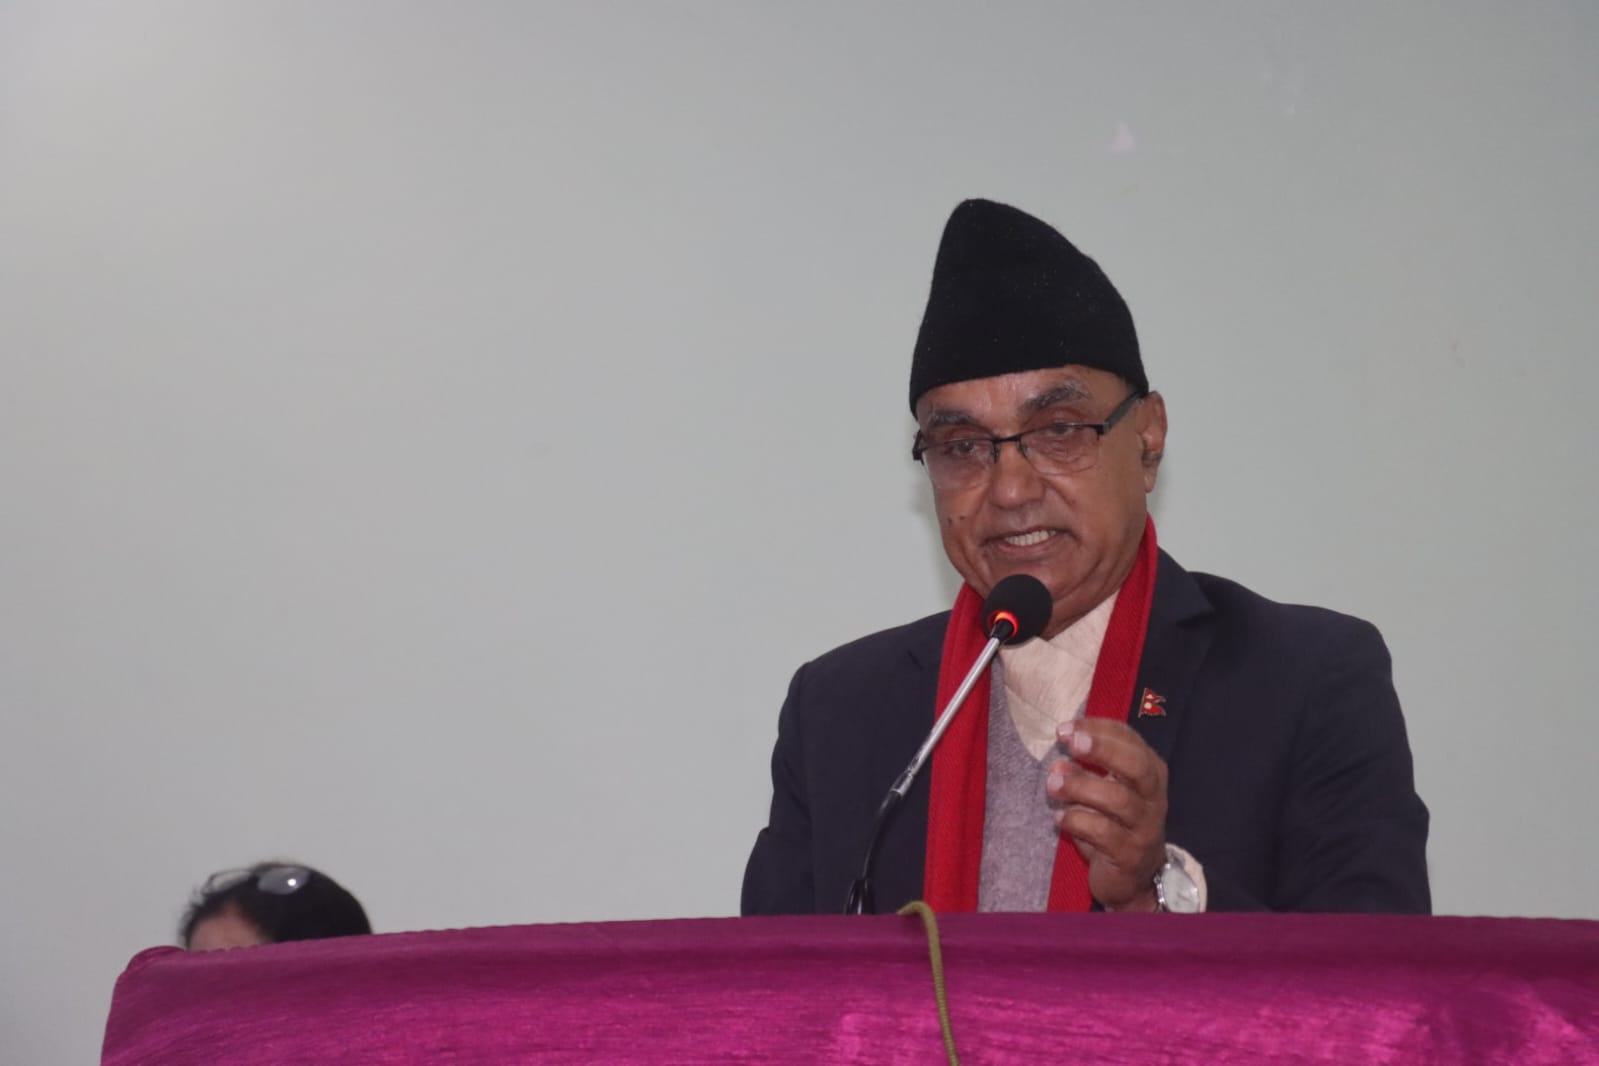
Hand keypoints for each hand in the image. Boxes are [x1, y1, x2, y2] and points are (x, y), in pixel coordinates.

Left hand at [1046, 718, 1167, 910]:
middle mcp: (1153, 797)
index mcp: (1150, 772)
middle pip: (1137, 765)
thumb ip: (1084, 771)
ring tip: (1052, 784)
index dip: (1098, 729)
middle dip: (1103, 750)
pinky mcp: (1130, 854)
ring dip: (1080, 786)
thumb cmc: (1115, 824)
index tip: (1066, 728)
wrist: (1134, 879)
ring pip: (1118, 799)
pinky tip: (1059, 818)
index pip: (1130, 740)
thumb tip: (1059, 757)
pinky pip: (1104, 833)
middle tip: (1071, 743)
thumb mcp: (1102, 791)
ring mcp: (1145, 827)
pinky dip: (1077, 820)